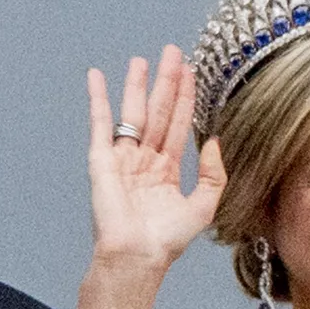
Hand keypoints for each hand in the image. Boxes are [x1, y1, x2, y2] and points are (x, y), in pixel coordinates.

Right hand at [85, 50, 219, 278]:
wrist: (137, 256)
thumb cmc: (165, 241)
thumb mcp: (203, 206)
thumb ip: (212, 173)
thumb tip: (213, 141)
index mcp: (165, 171)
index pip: (178, 124)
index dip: (185, 98)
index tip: (191, 72)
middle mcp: (143, 161)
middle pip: (157, 111)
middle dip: (165, 82)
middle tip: (172, 52)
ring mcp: (122, 159)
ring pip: (132, 112)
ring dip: (136, 84)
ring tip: (142, 58)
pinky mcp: (102, 160)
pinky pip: (99, 123)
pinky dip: (97, 99)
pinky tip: (96, 77)